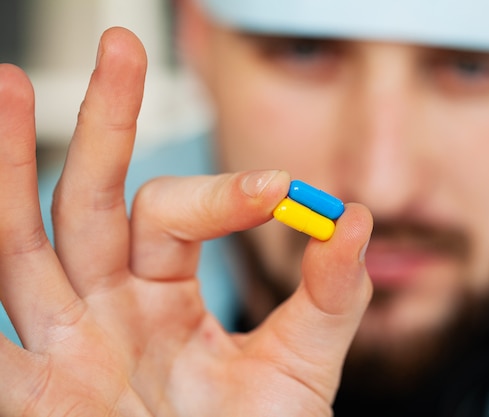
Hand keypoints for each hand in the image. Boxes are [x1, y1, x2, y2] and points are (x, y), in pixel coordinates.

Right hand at [0, 27, 371, 415]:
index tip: (277, 189)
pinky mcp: (37, 401)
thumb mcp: (302, 366)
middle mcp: (108, 310)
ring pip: (19, 248)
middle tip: (122, 46)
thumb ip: (329, 296)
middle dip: (103, 124)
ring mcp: (65, 351)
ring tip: (9, 84)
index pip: (174, 215)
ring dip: (8, 172)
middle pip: (89, 202)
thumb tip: (354, 218)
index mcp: (164, 296)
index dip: (220, 195)